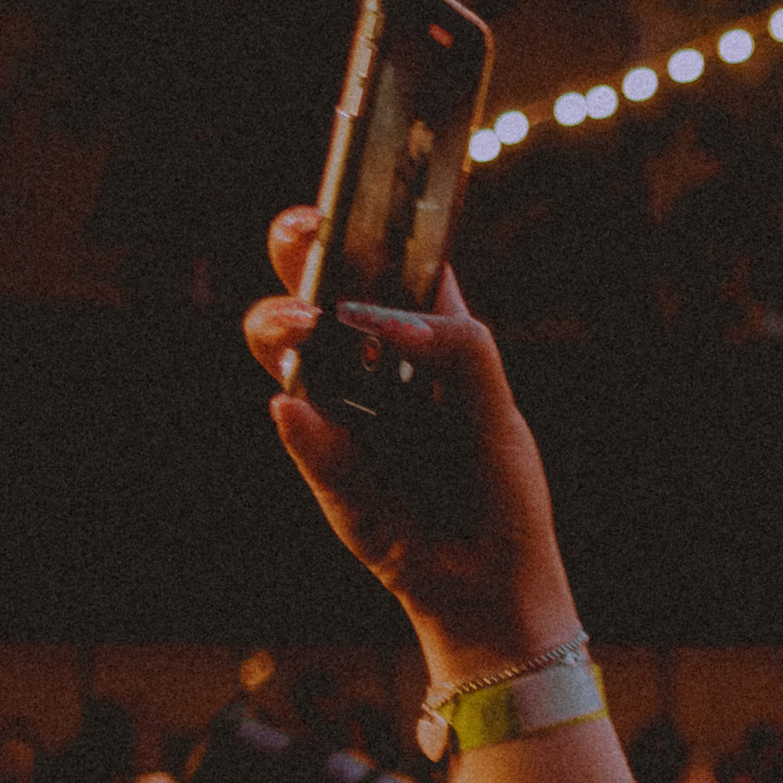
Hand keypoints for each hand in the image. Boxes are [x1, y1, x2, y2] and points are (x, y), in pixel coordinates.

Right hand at [245, 209, 580, 672]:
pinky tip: (294, 406)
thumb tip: (387, 319)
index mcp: (426, 343)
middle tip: (303, 235)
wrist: (491, 588)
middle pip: (321, 291)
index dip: (364, 223)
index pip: (389, 266)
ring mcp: (343, 416)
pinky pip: (304, 437)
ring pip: (291, 353)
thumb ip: (462, 353)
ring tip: (300, 331)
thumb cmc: (501, 494)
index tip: (347, 193)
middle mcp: (375, 370)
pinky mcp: (327, 469)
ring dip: (281, 328)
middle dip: (301, 252)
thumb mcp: (498, 414)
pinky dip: (300, 423)